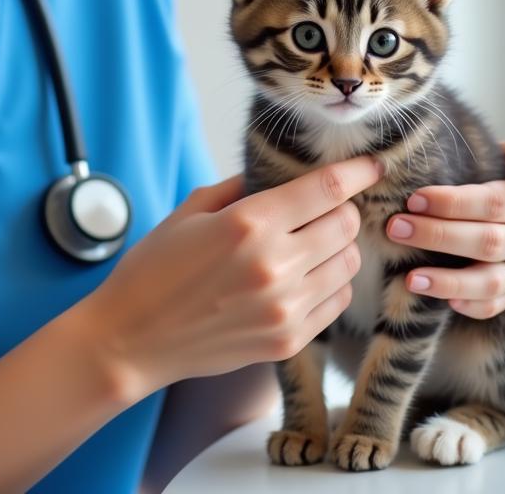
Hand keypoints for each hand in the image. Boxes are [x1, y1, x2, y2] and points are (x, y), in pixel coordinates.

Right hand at [81, 157, 384, 399]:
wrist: (132, 338)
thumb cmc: (155, 268)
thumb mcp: (191, 211)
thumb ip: (241, 186)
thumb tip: (282, 173)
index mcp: (247, 223)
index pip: (326, 189)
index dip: (356, 172)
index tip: (372, 165)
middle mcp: (274, 264)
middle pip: (346, 224)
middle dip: (343, 209)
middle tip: (327, 208)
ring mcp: (284, 307)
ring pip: (348, 263)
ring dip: (339, 247)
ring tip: (312, 244)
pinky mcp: (288, 340)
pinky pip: (337, 301)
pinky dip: (332, 283)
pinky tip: (306, 276)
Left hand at [385, 140, 504, 318]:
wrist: (491, 210)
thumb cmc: (485, 177)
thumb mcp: (503, 159)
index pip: (494, 203)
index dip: (452, 203)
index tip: (413, 199)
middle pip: (487, 242)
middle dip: (438, 236)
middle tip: (396, 228)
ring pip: (489, 281)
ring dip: (448, 281)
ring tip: (411, 278)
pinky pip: (491, 308)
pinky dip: (468, 305)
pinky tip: (441, 302)